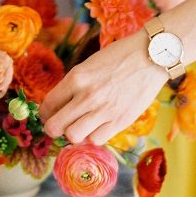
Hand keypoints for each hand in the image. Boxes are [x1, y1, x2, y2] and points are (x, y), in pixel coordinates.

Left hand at [38, 30, 167, 145]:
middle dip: (53, 128)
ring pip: (74, 137)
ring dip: (74, 133)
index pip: (48, 104)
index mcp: (76, 78)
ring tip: (80, 126)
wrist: (150, 56)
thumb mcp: (89, 65)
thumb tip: (60, 105)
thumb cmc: (119, 57)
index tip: (49, 114)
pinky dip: (94, 136)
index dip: (45, 113)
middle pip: (56, 126)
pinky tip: (98, 126)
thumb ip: (74, 85)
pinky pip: (97, 139)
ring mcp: (103, 111)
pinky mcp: (120, 121)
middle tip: (58, 126)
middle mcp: (86, 96)